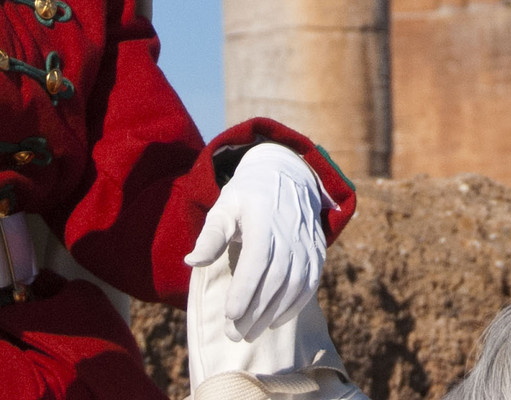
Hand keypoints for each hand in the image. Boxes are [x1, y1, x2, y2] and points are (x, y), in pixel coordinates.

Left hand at [185, 144, 328, 342]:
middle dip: (255, 311)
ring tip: (250, 332)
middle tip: (234, 334)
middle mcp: (290, 232)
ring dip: (272, 313)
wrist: (286, 176)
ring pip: (294, 286)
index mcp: (263, 219)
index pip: (257, 260)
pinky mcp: (317, 252)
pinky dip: (294, 306)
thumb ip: (211, 236)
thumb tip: (193, 262)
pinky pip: (310, 284)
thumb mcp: (224, 207)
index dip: (246, 289)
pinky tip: (275, 320)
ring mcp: (307, 243)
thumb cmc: (247, 196)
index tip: (230, 315)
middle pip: (275, 279)